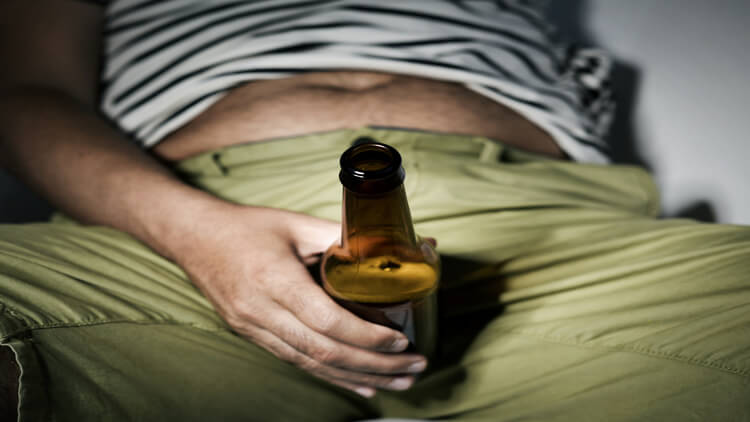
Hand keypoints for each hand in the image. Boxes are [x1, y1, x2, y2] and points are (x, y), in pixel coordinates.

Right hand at [173, 204, 427, 397]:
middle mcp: (262, 312)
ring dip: (358, 377)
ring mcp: (254, 329)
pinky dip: (331, 377)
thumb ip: (338, 236)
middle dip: (374, 365)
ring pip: (312, 364)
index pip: (327, 320)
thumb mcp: (294, 224)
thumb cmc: (246, 227)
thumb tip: (385, 245)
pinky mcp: (253, 337)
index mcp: (274, 280)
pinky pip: (297, 363)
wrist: (193, 238)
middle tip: (412, 367)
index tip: (400, 340)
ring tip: (397, 381)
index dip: (366, 336)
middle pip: (324, 351)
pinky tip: (360, 385)